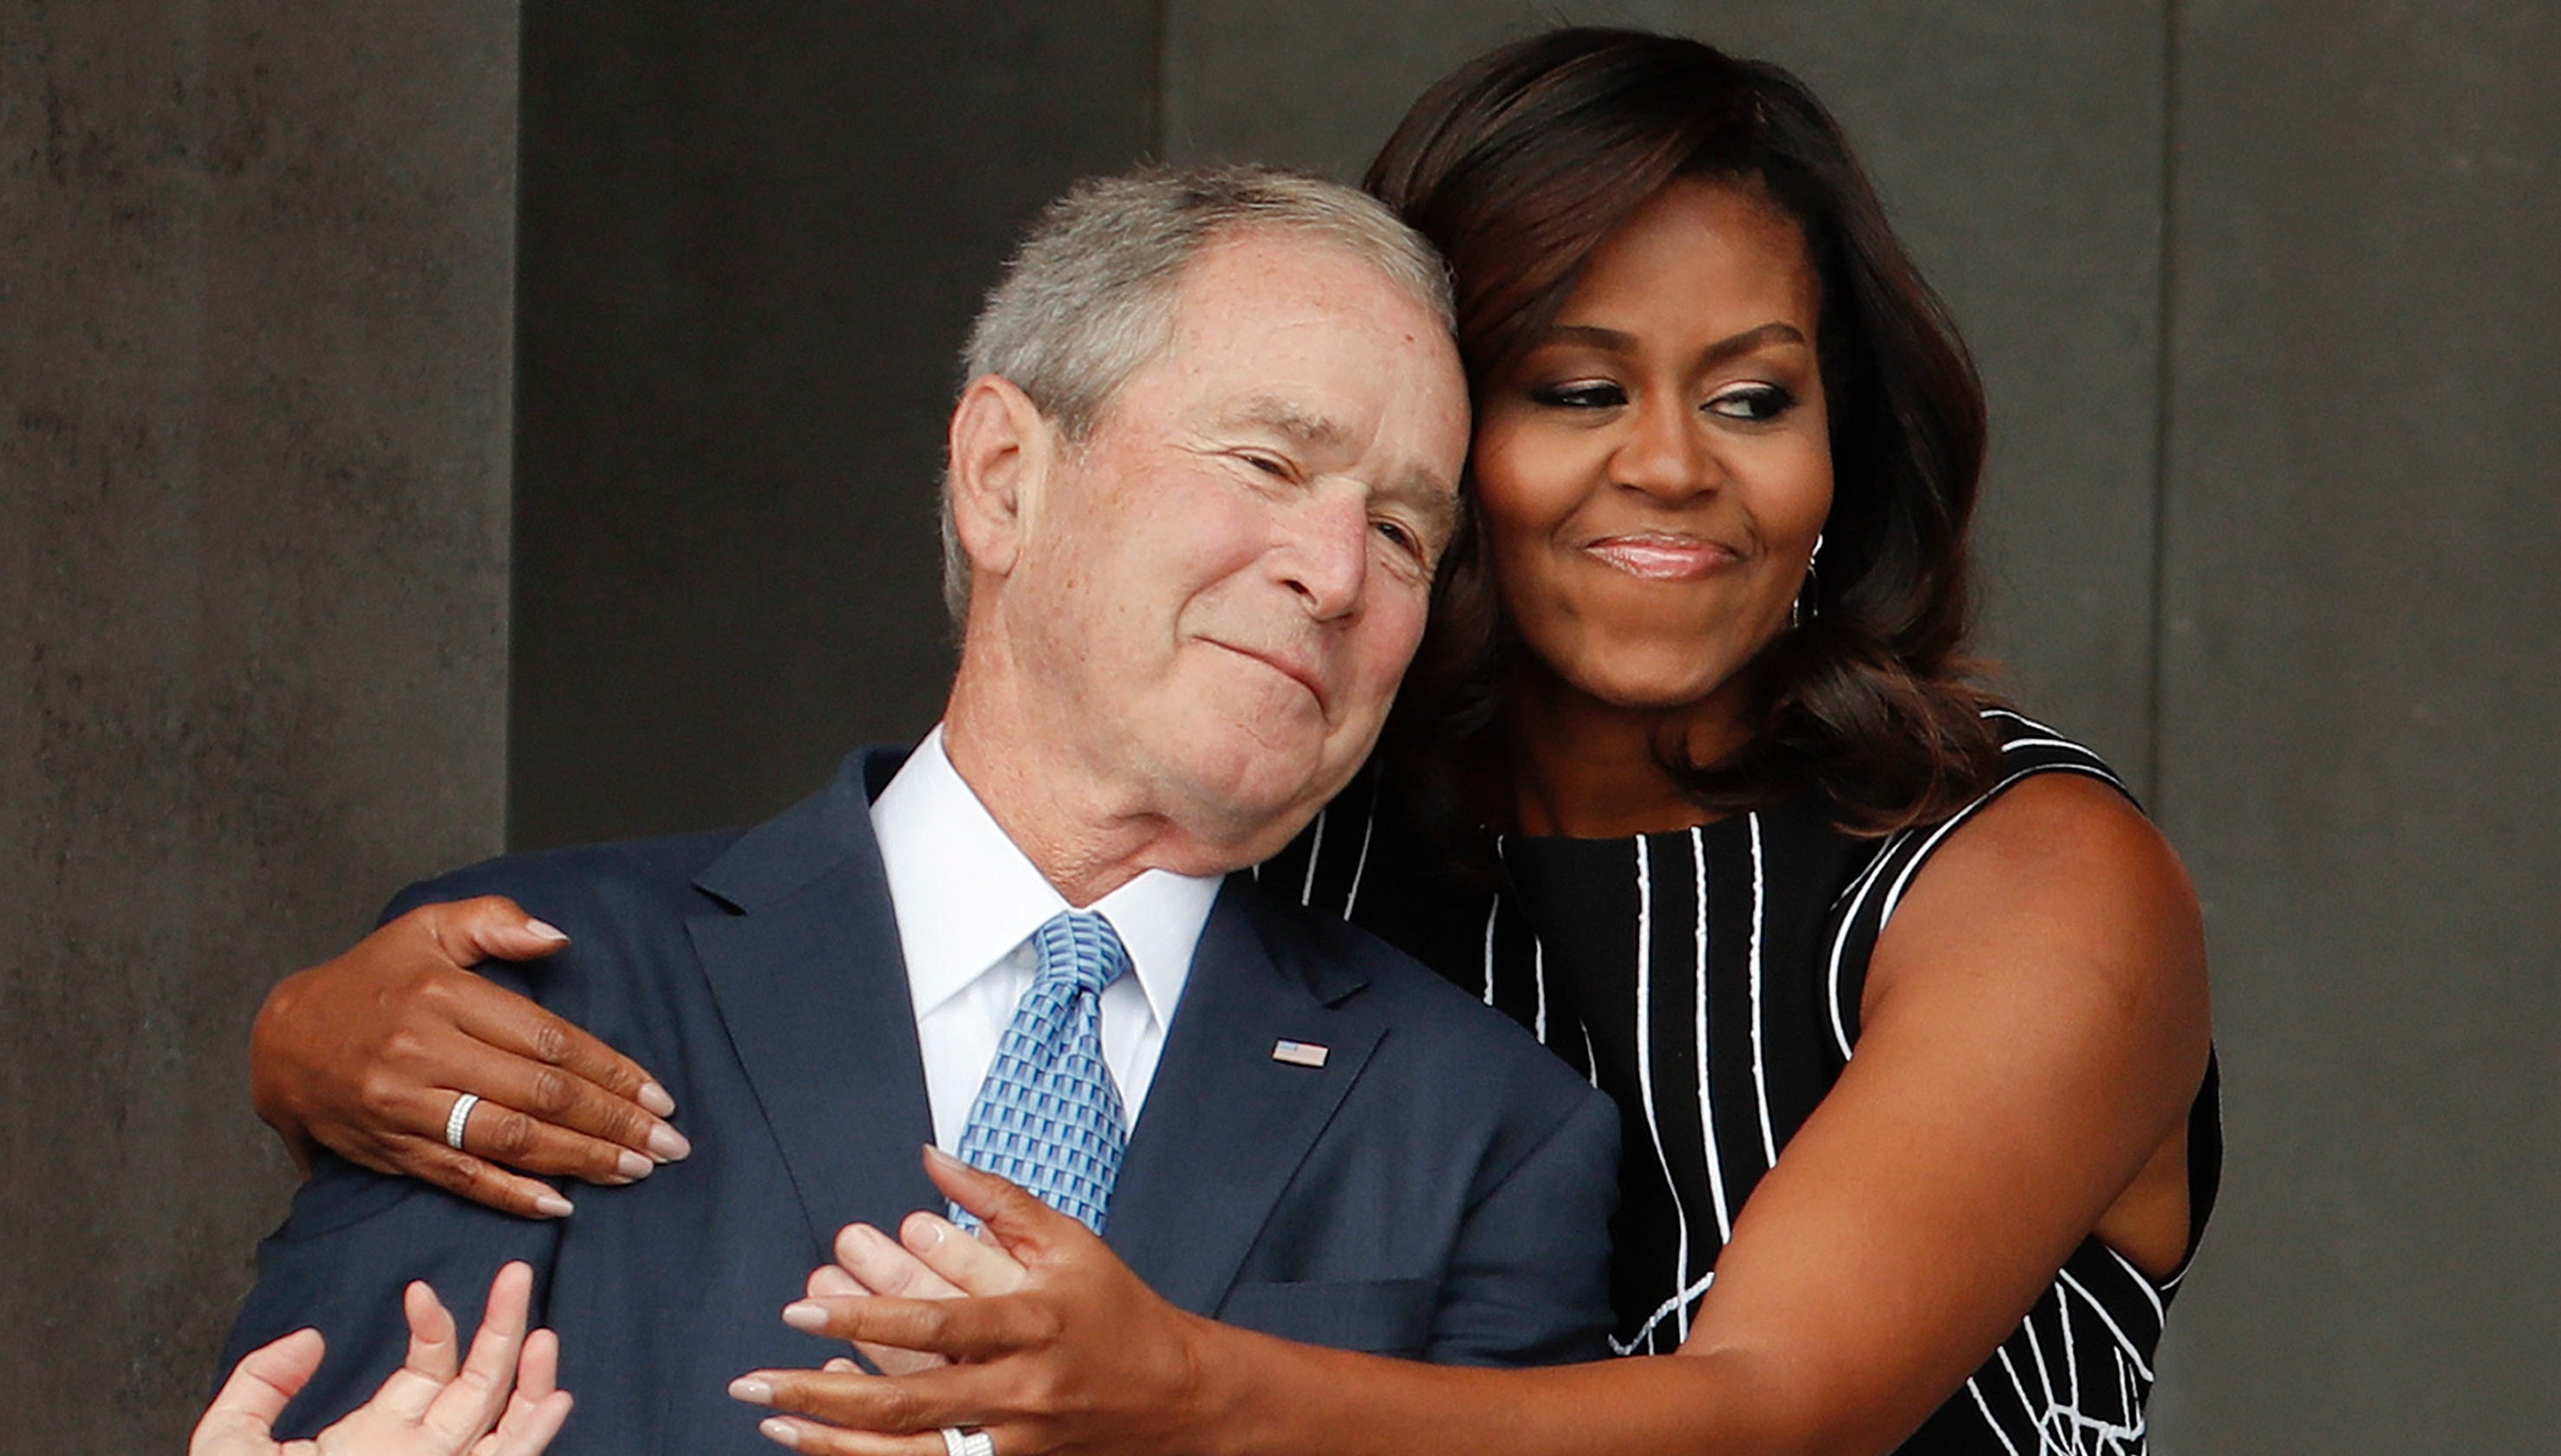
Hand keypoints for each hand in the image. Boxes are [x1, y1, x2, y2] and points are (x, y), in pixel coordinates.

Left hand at [191, 1262, 573, 1455]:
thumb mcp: (234, 1439)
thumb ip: (260, 1383)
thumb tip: (312, 1340)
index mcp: (378, 1435)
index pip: (428, 1367)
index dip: (434, 1326)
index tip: (417, 1291)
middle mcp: (420, 1453)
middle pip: (479, 1383)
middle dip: (502, 1325)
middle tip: (516, 1273)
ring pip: (501, 1421)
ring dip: (529, 1377)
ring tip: (543, 1333)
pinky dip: (534, 1435)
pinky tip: (555, 1400)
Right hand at [251, 895, 689, 1218]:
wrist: (280, 1040)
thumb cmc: (369, 979)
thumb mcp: (425, 928)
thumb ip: (495, 923)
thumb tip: (558, 938)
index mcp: (444, 995)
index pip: (547, 1039)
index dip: (609, 1070)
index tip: (657, 1095)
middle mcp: (425, 1053)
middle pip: (539, 1094)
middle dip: (611, 1123)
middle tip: (667, 1145)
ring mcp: (405, 1106)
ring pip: (508, 1140)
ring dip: (579, 1161)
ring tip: (634, 1171)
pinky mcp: (390, 1149)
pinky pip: (460, 1178)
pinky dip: (513, 1195)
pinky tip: (562, 1204)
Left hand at [731, 1148, 1210, 1455]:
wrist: (1173, 1396)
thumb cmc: (1116, 1310)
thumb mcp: (1068, 1240)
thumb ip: (996, 1199)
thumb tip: (930, 1158)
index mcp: (1035, 1323)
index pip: (938, 1323)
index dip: (865, 1317)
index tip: (802, 1309)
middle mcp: (1021, 1389)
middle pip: (910, 1400)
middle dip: (822, 1392)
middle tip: (755, 1376)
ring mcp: (1014, 1441)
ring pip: (913, 1454)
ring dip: (834, 1441)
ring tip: (772, 1418)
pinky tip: (824, 1445)